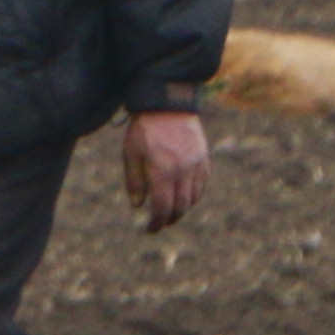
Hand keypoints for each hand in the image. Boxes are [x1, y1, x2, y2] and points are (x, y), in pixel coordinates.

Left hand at [123, 107, 209, 228]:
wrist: (168, 104)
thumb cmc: (144, 129)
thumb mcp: (131, 154)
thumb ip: (135, 181)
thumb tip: (138, 206)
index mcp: (163, 171)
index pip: (163, 207)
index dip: (157, 222)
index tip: (150, 230)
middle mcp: (184, 171)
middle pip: (181, 206)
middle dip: (170, 218)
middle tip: (160, 223)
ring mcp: (197, 165)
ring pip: (194, 197)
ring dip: (183, 208)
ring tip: (170, 212)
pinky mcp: (204, 158)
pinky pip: (202, 184)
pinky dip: (193, 194)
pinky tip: (183, 195)